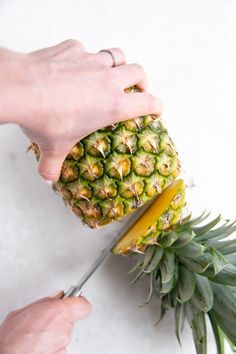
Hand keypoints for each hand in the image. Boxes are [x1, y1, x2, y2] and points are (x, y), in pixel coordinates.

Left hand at [0, 40, 162, 182]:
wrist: (23, 90)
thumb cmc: (46, 119)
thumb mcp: (54, 147)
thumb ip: (53, 165)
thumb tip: (48, 178)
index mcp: (113, 106)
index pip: (148, 103)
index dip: (157, 106)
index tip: (157, 109)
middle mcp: (108, 80)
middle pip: (138, 72)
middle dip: (141, 80)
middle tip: (137, 88)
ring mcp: (92, 61)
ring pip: (116, 55)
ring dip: (119, 63)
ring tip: (112, 72)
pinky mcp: (73, 49)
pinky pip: (84, 50)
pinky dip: (83, 57)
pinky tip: (73, 66)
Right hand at [0, 292, 90, 353]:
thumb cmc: (11, 341)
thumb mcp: (23, 312)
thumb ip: (44, 303)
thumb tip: (56, 298)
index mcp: (56, 313)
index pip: (83, 305)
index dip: (78, 302)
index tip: (74, 299)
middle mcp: (63, 330)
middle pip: (70, 319)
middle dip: (59, 318)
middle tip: (46, 319)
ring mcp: (63, 345)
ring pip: (64, 333)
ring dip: (54, 332)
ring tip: (37, 335)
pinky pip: (59, 345)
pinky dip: (51, 344)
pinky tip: (38, 345)